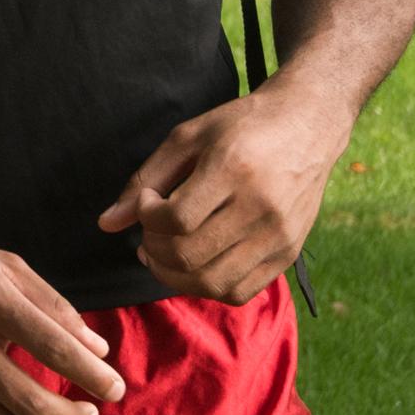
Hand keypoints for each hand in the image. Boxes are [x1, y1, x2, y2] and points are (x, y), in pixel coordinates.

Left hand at [99, 81, 343, 303]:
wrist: (308, 123)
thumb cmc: (243, 124)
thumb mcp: (189, 136)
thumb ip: (145, 178)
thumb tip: (107, 224)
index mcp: (234, 169)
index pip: (176, 220)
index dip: (147, 217)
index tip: (148, 201)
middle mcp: (261, 207)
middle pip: (189, 255)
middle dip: (154, 249)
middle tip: (150, 230)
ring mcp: (279, 235)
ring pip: (211, 282)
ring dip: (174, 275)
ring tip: (164, 251)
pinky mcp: (289, 252)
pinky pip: (239, 292)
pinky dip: (207, 286)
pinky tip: (195, 263)